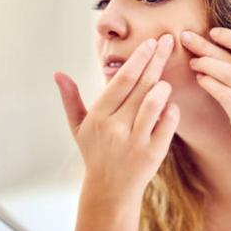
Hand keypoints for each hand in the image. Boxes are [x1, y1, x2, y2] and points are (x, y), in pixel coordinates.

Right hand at [53, 34, 178, 195]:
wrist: (110, 191)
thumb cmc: (95, 153)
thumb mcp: (78, 127)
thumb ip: (71, 99)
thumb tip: (58, 74)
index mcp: (98, 117)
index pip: (122, 81)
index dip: (138, 59)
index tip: (150, 42)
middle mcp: (116, 128)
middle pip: (141, 86)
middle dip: (156, 60)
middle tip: (167, 40)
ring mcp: (135, 142)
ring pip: (155, 103)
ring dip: (164, 87)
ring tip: (164, 80)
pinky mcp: (153, 154)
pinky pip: (169, 124)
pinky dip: (172, 110)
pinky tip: (170, 104)